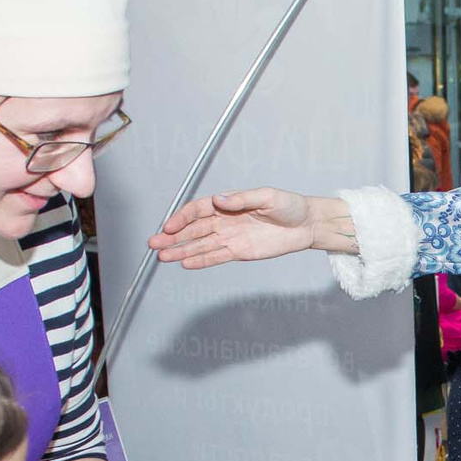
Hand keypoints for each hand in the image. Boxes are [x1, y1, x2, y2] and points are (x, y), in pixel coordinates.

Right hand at [150, 187, 317, 268]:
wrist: (306, 225)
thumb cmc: (289, 205)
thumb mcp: (267, 197)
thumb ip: (241, 200)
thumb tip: (218, 199)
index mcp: (228, 204)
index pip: (198, 210)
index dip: (181, 218)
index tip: (168, 226)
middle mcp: (225, 220)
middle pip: (193, 229)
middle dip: (173, 237)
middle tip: (153, 243)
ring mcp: (230, 237)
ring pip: (200, 245)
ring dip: (181, 251)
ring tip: (162, 257)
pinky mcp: (239, 252)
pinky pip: (216, 257)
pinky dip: (201, 261)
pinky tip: (186, 264)